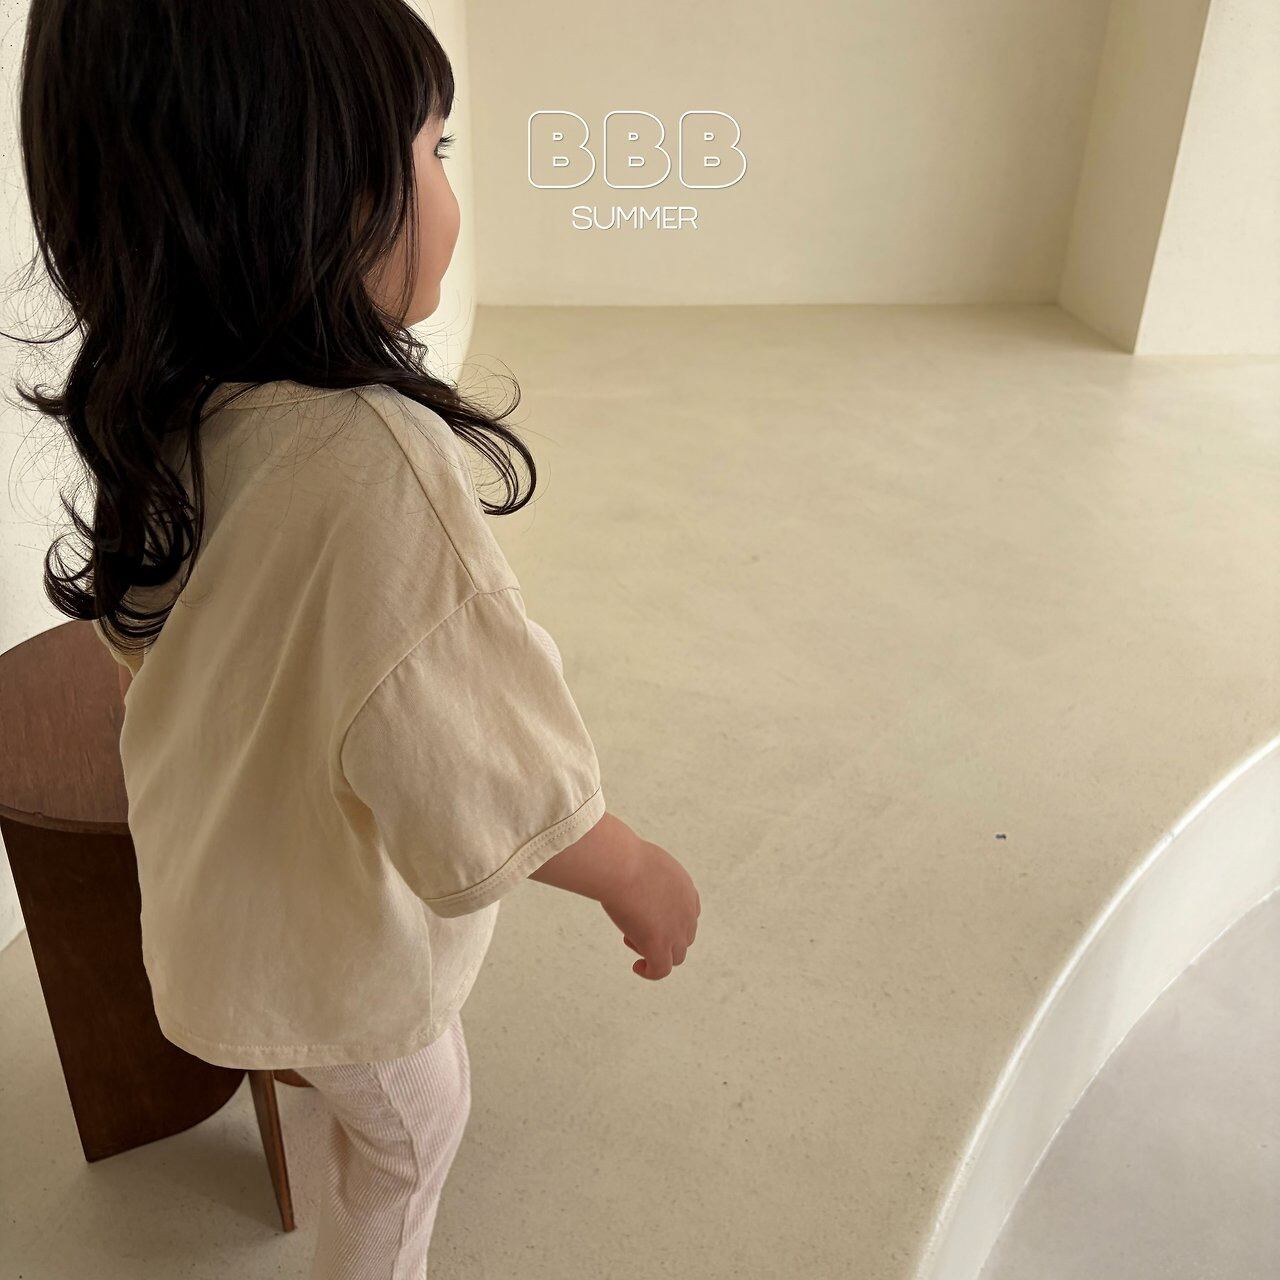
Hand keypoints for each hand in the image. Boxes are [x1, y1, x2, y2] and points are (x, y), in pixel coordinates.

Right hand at [601, 838, 700, 979]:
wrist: (620, 865)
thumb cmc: (623, 858)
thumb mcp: (643, 859)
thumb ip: (643, 870)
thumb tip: (626, 870)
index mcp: (685, 889)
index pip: (687, 914)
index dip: (669, 920)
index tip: (647, 916)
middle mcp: (687, 912)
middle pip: (683, 937)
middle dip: (661, 935)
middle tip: (634, 926)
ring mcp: (675, 931)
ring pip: (675, 956)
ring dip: (655, 952)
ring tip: (631, 939)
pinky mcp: (659, 946)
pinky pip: (660, 970)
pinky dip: (651, 971)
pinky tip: (637, 966)